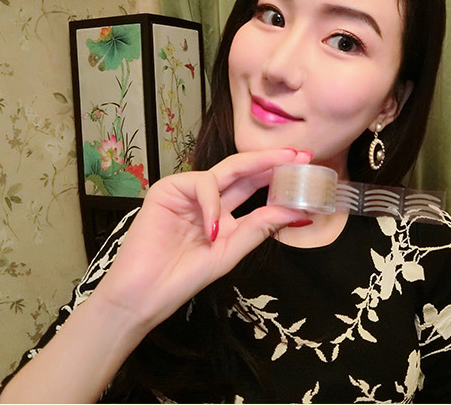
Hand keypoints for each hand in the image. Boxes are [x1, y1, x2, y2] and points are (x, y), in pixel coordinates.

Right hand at [91, 148, 310, 333]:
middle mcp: (207, 197)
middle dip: (273, 160)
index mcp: (222, 211)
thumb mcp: (230, 252)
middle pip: (244, 170)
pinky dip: (212, 204)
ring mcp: (187, 191)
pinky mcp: (166, 189)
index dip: (278, 174)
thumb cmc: (182, 278)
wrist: (143, 296)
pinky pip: (201, 184)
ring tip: (274, 183)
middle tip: (300, 155)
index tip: (306, 167)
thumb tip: (295, 210)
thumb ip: (259, 227)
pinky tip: (213, 228)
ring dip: (254, 173)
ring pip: (226, 170)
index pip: (254, 185)